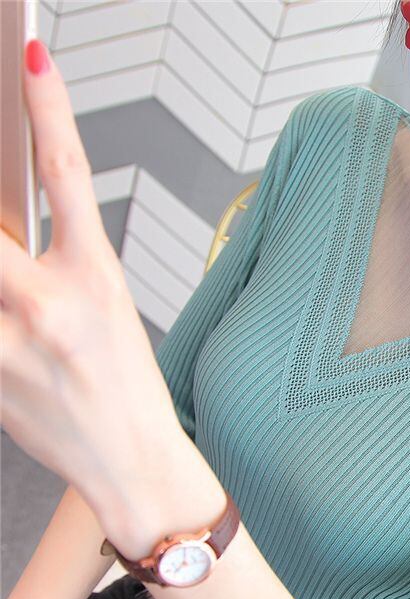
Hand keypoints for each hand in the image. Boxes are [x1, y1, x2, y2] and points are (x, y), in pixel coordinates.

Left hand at [0, 40, 187, 534]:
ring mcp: (8, 347)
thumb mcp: (106, 312)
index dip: (50, 109)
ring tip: (20, 301)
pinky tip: (13, 346)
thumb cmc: (127, 391)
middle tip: (3, 230)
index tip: (34, 58)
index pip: (70, 176)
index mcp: (95, 281)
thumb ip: (48, 267)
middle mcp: (48, 307)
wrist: (133, 466)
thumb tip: (1, 230)